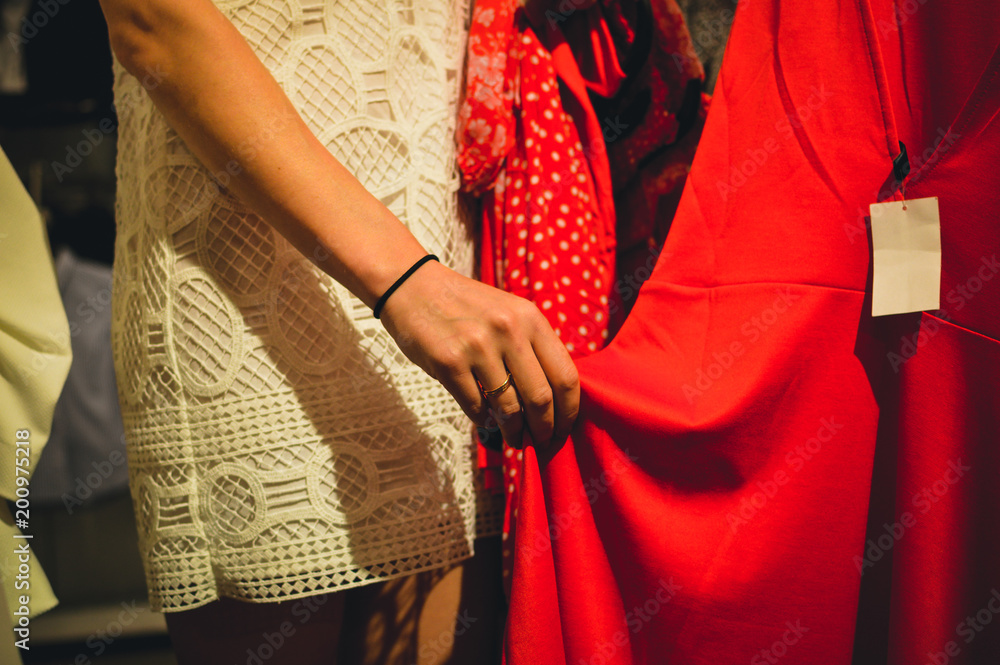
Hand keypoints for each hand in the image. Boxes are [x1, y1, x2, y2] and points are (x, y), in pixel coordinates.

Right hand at [379, 259, 579, 448]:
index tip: (563, 430)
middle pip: (541, 398)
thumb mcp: (509, 313)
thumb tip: (552, 402)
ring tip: (514, 438)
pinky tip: (485, 418)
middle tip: (540, 443)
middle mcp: (508, 330)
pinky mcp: (448, 362)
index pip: (566, 376)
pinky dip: (484, 420)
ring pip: (509, 408)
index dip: (568, 412)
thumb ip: (532, 348)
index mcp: (531, 318)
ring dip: (514, 432)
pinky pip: (476, 407)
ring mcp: (478, 346)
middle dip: (544, 430)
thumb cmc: (466, 307)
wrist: (413, 286)